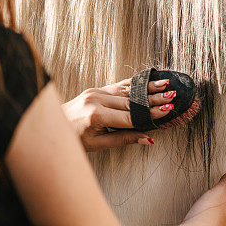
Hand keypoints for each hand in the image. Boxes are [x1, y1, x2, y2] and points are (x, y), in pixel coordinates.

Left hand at [62, 77, 176, 151]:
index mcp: (96, 115)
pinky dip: (134, 85)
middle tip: (172, 97)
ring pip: (127, 90)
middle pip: (131, 101)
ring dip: (147, 88)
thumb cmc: (75, 139)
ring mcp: (95, 92)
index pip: (130, 116)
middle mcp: (96, 100)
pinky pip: (118, 86)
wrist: (54, 126)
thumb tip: (148, 139)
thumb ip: (125, 139)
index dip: (150, 115)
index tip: (167, 111)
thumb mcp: (99, 144)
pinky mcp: (96, 89)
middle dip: (153, 99)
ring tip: (166, 85)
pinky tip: (148, 81)